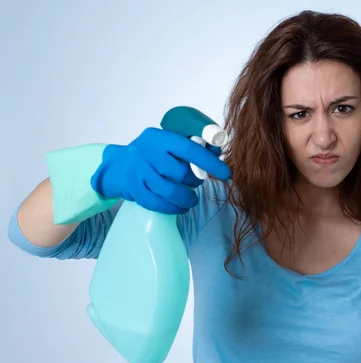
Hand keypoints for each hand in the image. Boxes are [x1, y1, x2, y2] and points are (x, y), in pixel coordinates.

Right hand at [90, 127, 230, 213]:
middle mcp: (146, 153)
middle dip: (195, 181)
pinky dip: (173, 208)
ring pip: (169, 191)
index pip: (188, 149)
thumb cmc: (151, 153)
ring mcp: (138, 172)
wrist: (117, 165)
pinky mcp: (133, 189)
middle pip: (180, 173)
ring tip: (192, 200)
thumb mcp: (167, 142)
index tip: (225, 173)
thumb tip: (217, 150)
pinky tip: (180, 206)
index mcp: (158, 138)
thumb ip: (191, 144)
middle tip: (198, 182)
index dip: (209, 162)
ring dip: (186, 199)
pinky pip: (157, 203)